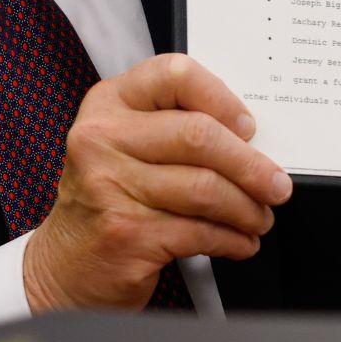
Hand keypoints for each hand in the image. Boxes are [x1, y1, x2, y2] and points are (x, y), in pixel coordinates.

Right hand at [22, 53, 292, 311]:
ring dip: (246, 209)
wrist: (64, 266)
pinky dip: (231, 239)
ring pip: (205, 189)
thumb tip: (250, 139)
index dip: (222, 98)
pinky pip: (199, 231)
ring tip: (259, 218)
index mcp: (108, 103)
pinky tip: (239, 242)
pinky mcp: (126, 233)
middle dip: (251, 165)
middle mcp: (102, 139)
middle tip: (276, 185)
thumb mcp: (125, 147)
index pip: (174, 75)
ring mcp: (110, 187)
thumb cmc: (108, 200)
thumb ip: (173, 127)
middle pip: (199, 137)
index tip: (249, 127)